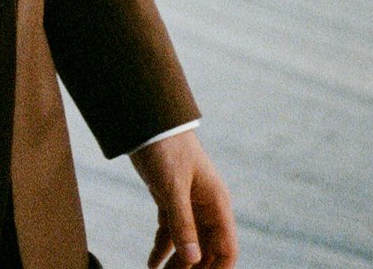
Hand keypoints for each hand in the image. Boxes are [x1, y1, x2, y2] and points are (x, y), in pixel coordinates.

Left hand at [129, 131, 237, 267]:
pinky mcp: (169, 199)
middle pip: (206, 252)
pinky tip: (151, 263)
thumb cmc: (166, 147)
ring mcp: (188, 204)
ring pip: (187, 244)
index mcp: (216, 204)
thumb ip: (181, 223)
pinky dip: (161, 248)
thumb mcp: (172, 186)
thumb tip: (192, 261)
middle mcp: (205, 207)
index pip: (226, 249)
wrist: (146, 119)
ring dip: (176, 264)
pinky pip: (169, 231)